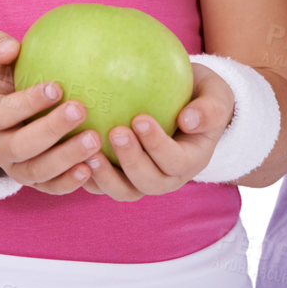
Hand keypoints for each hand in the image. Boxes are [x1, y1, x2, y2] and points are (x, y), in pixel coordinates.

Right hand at [0, 30, 97, 194]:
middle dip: (51, 130)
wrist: (2, 118)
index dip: (28, 102)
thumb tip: (11, 46)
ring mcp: (15, 169)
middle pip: (21, 146)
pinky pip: (50, 187)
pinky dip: (69, 182)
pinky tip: (91, 168)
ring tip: (94, 140)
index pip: (3, 113)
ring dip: (66, 158)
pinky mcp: (34, 183)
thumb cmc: (5, 82)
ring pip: (38, 171)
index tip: (57, 86)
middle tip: (80, 110)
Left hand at [81, 63, 234, 200]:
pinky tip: (71, 152)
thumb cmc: (202, 96)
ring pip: (124, 191)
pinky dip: (87, 175)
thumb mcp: (216, 96)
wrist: (188, 107)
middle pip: (149, 182)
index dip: (158, 146)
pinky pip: (103, 184)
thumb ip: (209, 108)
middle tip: (114, 132)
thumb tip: (189, 120)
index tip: (140, 119)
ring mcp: (143, 180)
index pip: (176, 161)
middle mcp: (168, 177)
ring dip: (106, 176)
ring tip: (88, 151)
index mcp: (191, 160)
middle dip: (131, 161)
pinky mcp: (121, 176)